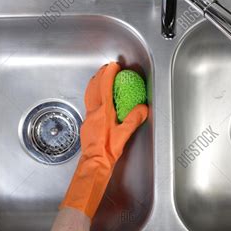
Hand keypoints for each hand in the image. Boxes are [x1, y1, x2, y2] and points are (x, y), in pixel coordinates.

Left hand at [60, 62, 147, 217]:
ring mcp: (88, 118)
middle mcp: (93, 112)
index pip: (104, 87)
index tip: (114, 66)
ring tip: (100, 79)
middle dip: (100, 75)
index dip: (108, 74)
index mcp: (103, 112)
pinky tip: (99, 100)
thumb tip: (143, 108)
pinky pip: (89, 104)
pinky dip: (94, 95)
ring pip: (89, 95)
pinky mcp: (86, 124)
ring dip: (94, 84)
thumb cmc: (108, 151)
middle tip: (106, 68)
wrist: (94, 164)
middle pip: (93, 88)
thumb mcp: (124, 134)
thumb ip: (134, 119)